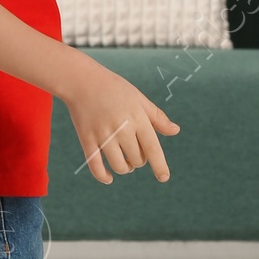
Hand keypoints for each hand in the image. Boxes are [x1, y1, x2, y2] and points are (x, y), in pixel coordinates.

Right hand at [64, 60, 178, 184]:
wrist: (82, 81)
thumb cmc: (115, 89)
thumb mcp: (139, 99)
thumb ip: (157, 117)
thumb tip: (176, 131)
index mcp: (137, 118)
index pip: (152, 148)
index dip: (160, 165)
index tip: (164, 177)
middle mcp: (121, 128)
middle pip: (137, 159)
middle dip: (139, 161)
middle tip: (135, 152)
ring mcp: (103, 135)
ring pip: (119, 166)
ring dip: (125, 168)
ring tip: (125, 163)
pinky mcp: (86, 140)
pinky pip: (96, 166)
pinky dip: (103, 176)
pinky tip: (109, 178)